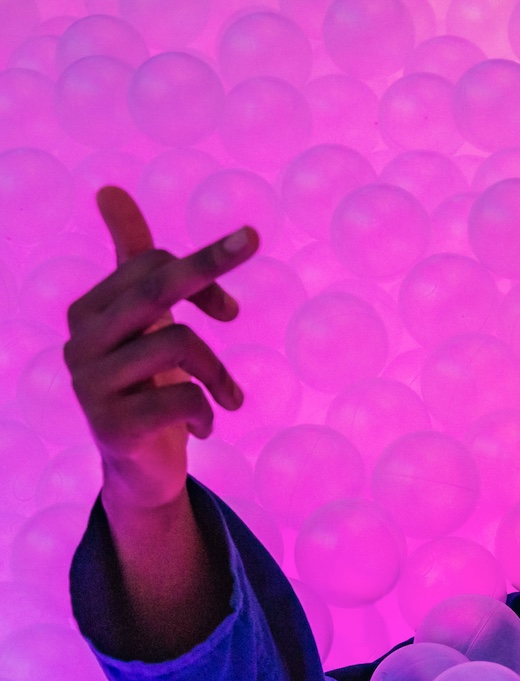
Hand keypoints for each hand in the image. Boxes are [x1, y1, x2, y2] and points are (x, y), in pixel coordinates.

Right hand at [66, 187, 253, 510]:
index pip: (150, 267)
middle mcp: (82, 343)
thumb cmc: (148, 386)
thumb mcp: (146, 322)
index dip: (202, 273)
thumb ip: (133, 262)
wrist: (139, 468)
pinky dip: (207, 410)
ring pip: (178, 343)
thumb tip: (108, 189)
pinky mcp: (111, 426)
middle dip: (208, 262)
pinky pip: (180, 398)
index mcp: (89, 312)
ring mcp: (91, 385)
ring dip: (220, 373)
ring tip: (230, 398)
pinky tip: (206, 428)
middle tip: (254, 237)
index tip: (229, 311)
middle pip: (155, 288)